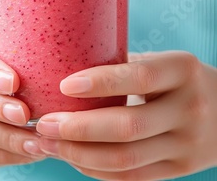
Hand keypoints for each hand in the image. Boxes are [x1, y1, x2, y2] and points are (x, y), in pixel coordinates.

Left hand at [36, 51, 216, 179]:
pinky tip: (71, 158)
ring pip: (125, 158)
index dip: (100, 83)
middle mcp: (190, 108)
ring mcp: (188, 144)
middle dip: (77, 128)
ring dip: (78, 154)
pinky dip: (94, 169)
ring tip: (47, 144)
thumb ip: (121, 67)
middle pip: (127, 126)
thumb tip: (60, 70)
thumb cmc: (175, 80)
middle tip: (43, 124)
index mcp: (182, 70)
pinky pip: (130, 176)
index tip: (63, 86)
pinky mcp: (180, 168)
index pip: (139, 77)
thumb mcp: (159, 63)